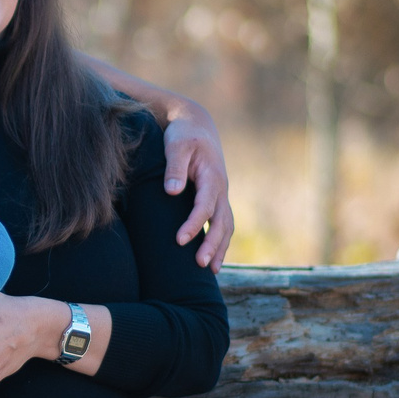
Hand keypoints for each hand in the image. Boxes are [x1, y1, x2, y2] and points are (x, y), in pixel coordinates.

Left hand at [156, 101, 233, 270]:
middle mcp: (220, 189)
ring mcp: (220, 195)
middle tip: (200, 265)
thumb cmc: (183, 135)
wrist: (196, 125)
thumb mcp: (176, 145)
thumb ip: (174, 167)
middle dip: (212, 244)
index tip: (180, 240)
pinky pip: (221, 223)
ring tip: (211, 271)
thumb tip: (172, 191)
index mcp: (212, 177)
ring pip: (226, 226)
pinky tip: (212, 258)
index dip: (194, 224)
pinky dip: (219, 241)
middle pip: (221, 222)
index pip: (205, 206)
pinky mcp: (215, 199)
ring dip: (220, 248)